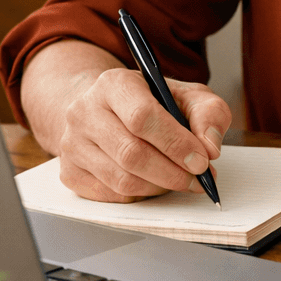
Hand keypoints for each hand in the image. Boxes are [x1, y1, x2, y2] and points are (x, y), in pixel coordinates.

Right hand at [56, 66, 231, 203]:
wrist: (104, 109)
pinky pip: (111, 195)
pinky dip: (141, 195)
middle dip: (172, 172)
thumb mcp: (185, 95)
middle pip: (131, 153)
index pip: (142, 116)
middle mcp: (85, 112)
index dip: (175, 143)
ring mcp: (72, 144)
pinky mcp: (70, 172)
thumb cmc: (150, 102)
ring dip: (160, 187)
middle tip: (198, 179)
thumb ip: (208, 113)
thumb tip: (210, 147)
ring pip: (121, 180)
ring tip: (181, 180)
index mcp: (114, 84)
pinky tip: (155, 183)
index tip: (202, 160)